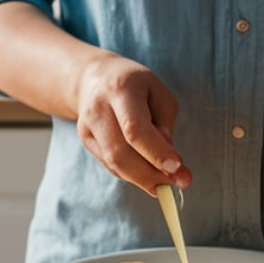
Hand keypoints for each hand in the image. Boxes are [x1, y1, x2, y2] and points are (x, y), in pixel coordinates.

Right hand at [73, 54, 192, 195]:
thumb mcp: (158, 92)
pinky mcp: (86, 141)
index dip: (156, 152)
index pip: (135, 128)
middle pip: (120, 153)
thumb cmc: (134, 85)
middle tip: (176, 184)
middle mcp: (99, 108)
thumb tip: (166, 160)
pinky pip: (111, 166)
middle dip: (150, 175)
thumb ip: (165, 123)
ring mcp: (88, 127)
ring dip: (142, 180)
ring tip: (165, 185)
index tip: (177, 167)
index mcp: (121, 90)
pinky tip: (148, 175)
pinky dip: (132, 175)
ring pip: (114, 164)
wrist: (93, 77)